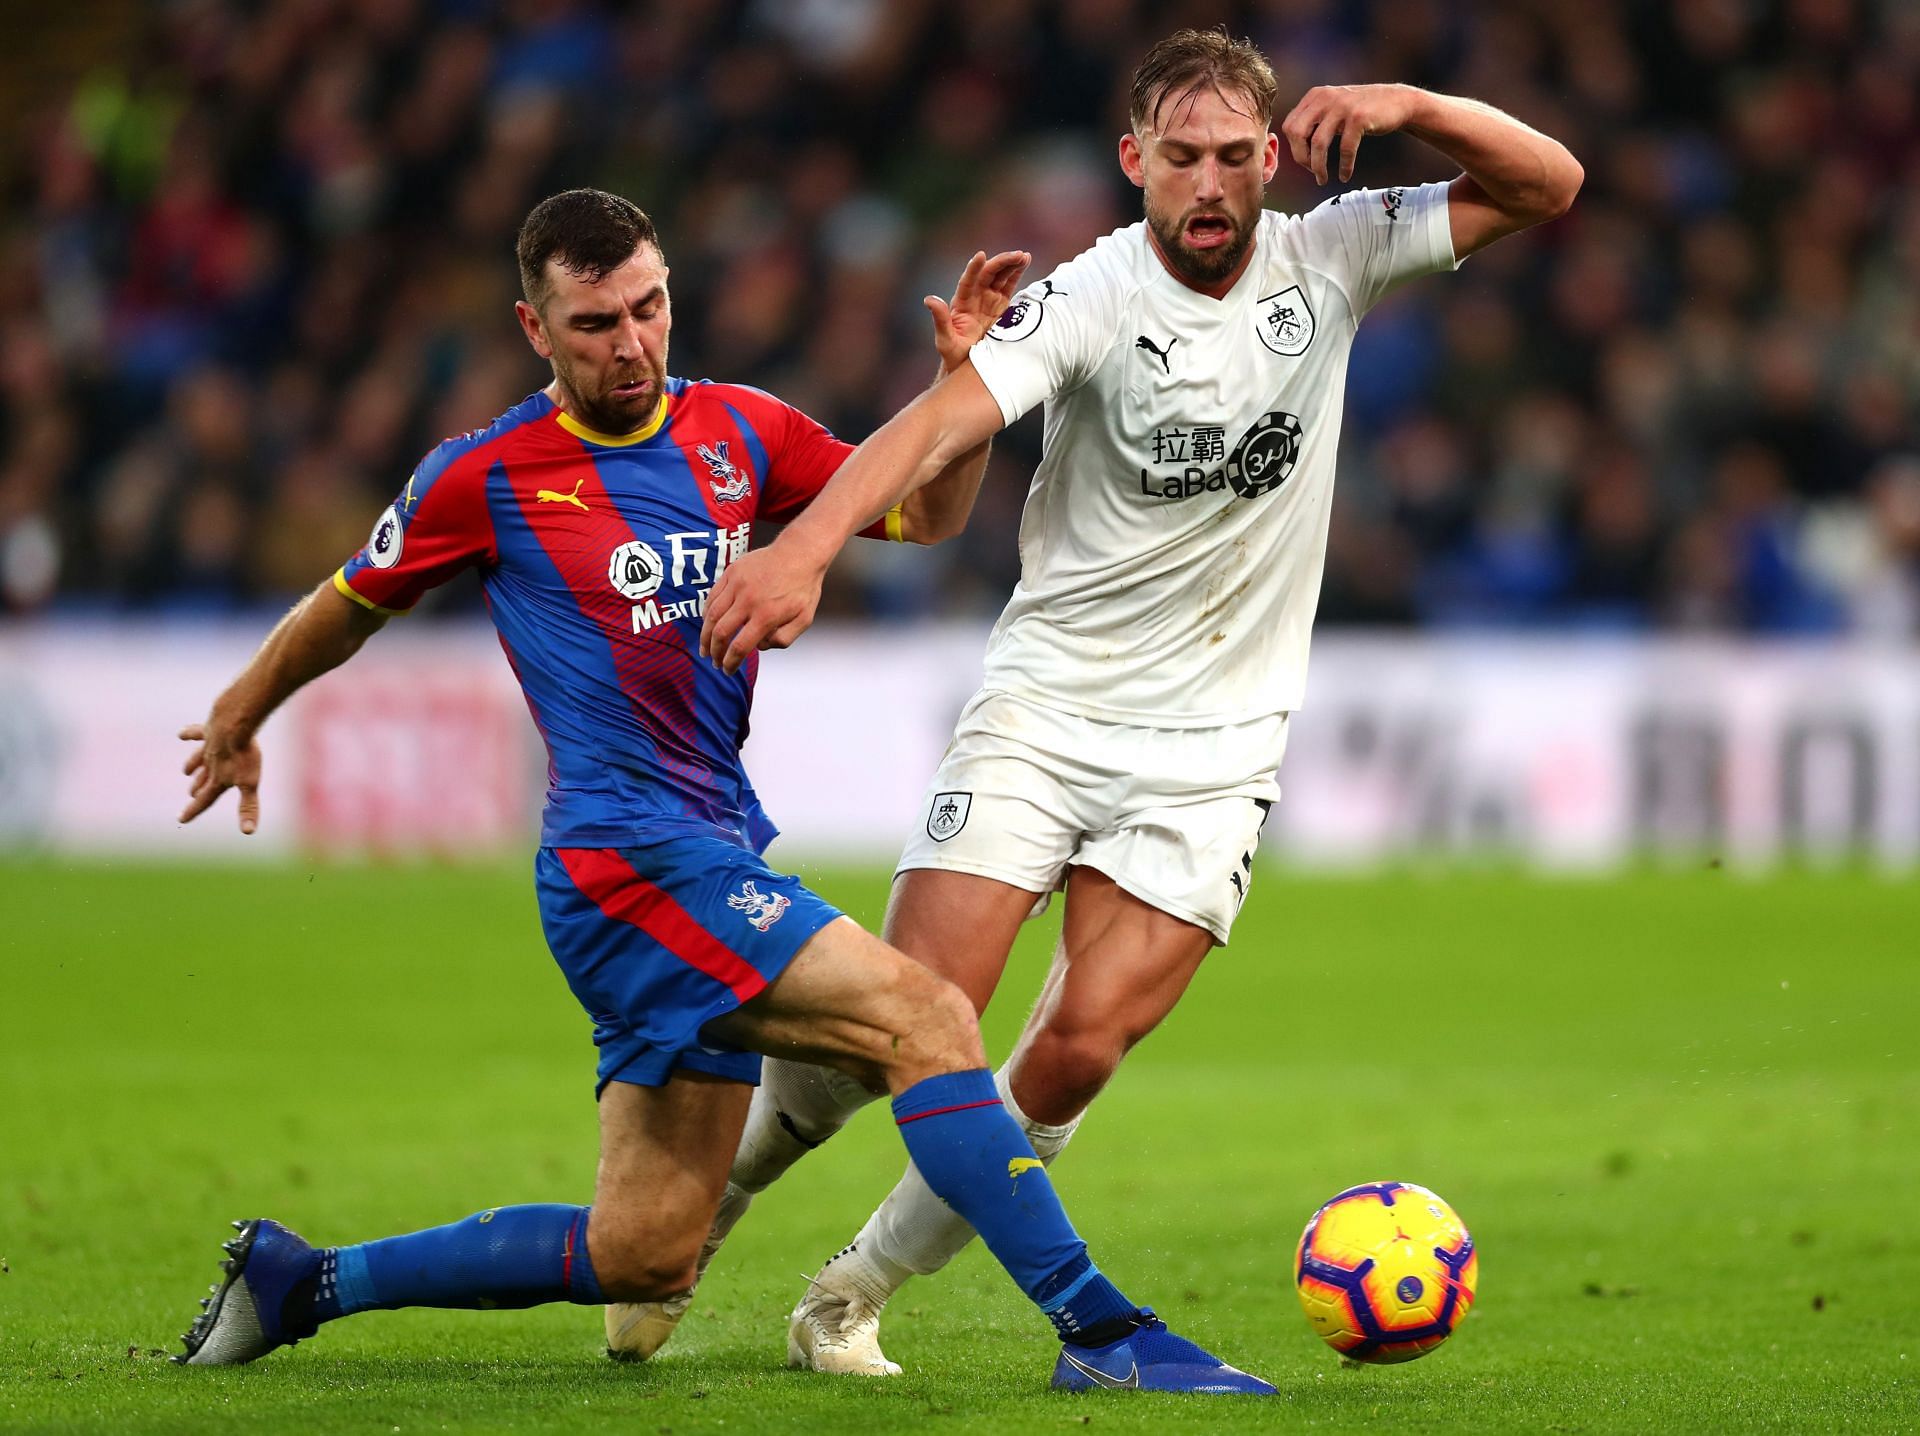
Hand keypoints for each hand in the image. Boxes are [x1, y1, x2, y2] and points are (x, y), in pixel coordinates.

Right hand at [179, 712, 263, 832]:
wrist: (233, 726)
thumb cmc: (243, 756)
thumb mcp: (249, 783)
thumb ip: (248, 807)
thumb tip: (248, 832)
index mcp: (218, 780)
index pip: (204, 800)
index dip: (193, 811)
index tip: (181, 819)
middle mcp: (210, 765)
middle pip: (202, 780)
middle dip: (197, 789)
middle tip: (192, 794)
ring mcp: (208, 747)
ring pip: (198, 759)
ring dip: (192, 765)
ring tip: (186, 771)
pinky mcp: (209, 730)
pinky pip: (196, 733)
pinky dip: (189, 734)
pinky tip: (181, 734)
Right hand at [699, 542, 827, 674]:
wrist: (800, 553)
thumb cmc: (803, 588)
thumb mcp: (804, 619)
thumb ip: (783, 640)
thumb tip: (759, 646)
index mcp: (766, 615)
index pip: (739, 647)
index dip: (730, 662)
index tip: (728, 670)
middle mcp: (748, 600)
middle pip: (720, 633)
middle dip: (714, 652)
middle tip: (714, 662)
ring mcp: (737, 584)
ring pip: (712, 615)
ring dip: (705, 635)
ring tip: (705, 647)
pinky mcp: (731, 572)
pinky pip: (712, 596)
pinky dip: (707, 613)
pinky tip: (708, 623)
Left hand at [926, 248, 1031, 370]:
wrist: (969, 364)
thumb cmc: (955, 354)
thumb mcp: (945, 340)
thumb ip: (940, 320)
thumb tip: (929, 300)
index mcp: (962, 302)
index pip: (968, 281)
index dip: (974, 268)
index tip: (980, 256)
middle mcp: (975, 296)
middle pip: (988, 273)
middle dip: (1001, 262)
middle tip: (1017, 255)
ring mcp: (989, 299)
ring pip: (1000, 276)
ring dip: (1011, 264)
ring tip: (1024, 256)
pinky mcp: (1001, 305)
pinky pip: (1009, 285)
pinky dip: (1017, 273)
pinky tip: (1025, 261)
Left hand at [1281, 83, 1420, 184]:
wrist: (1397, 102)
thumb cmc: (1361, 112)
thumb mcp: (1333, 109)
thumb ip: (1313, 121)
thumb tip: (1293, 147)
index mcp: (1315, 96)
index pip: (1290, 126)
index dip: (1294, 148)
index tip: (1305, 161)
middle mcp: (1325, 98)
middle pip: (1297, 134)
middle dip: (1301, 158)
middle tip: (1312, 172)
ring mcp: (1342, 106)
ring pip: (1318, 144)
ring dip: (1318, 167)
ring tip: (1322, 180)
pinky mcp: (1358, 117)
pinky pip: (1344, 149)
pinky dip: (1344, 166)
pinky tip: (1345, 175)